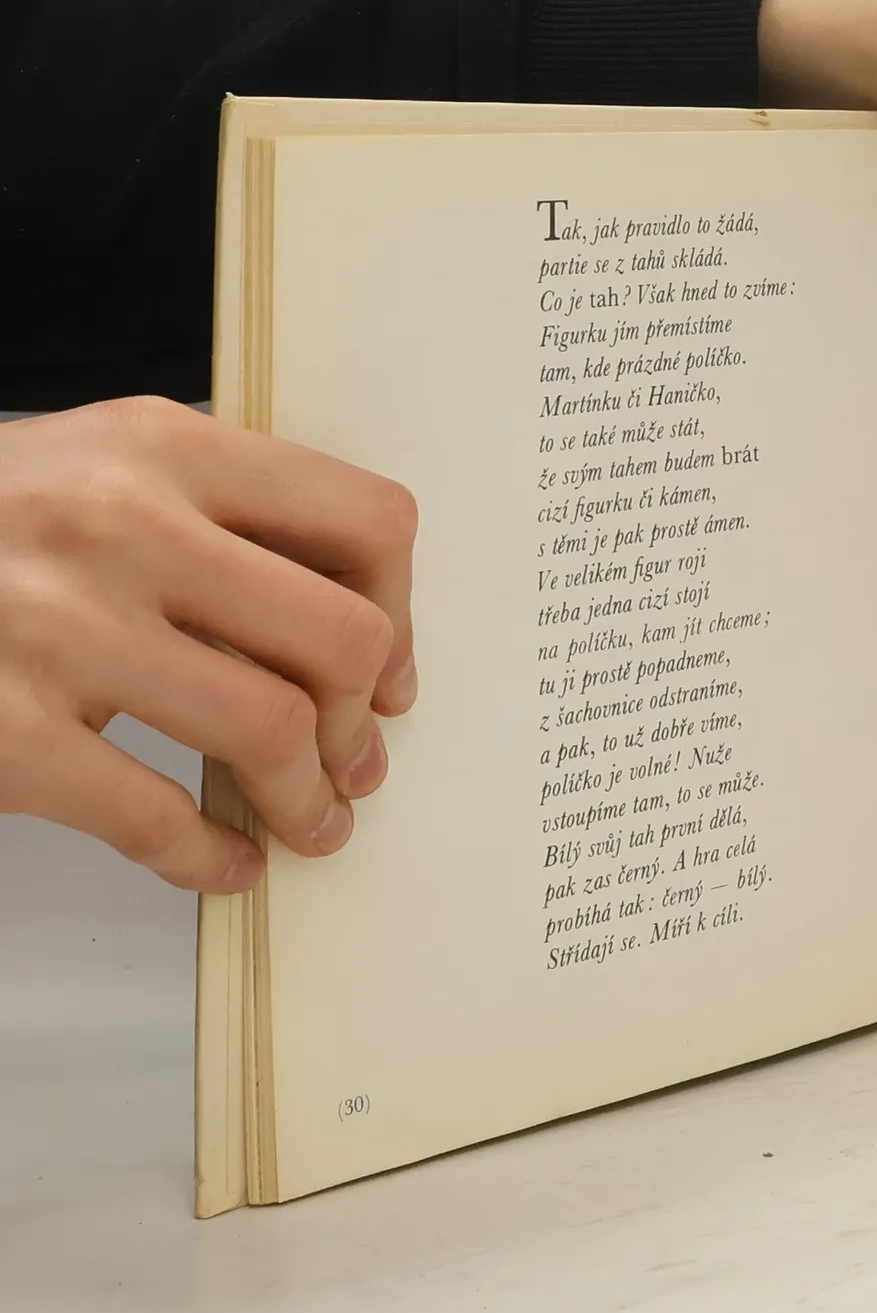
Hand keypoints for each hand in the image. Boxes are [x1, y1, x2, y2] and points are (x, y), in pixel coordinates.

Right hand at [0, 397, 417, 892]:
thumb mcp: (97, 467)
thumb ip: (220, 517)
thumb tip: (360, 630)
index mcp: (163, 448)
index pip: (365, 521)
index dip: (402, 611)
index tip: (389, 669)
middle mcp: (120, 526)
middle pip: (340, 638)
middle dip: (363, 721)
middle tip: (356, 761)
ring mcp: (57, 629)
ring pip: (272, 730)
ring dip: (310, 800)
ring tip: (309, 822)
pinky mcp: (4, 732)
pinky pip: (157, 818)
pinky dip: (213, 857)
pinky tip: (227, 864)